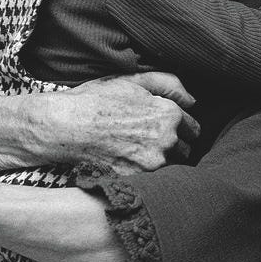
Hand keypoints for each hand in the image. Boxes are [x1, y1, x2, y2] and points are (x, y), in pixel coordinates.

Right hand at [29, 73, 199, 174]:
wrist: (67, 126)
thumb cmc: (98, 99)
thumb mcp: (134, 81)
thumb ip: (169, 84)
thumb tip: (192, 101)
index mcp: (170, 115)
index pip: (193, 129)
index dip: (181, 127)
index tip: (165, 128)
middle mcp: (167, 141)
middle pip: (184, 150)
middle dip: (172, 145)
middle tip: (148, 139)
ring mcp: (152, 164)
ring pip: (170, 167)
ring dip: (160, 161)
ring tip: (137, 151)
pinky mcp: (137, 180)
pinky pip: (152, 180)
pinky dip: (144, 173)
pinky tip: (128, 161)